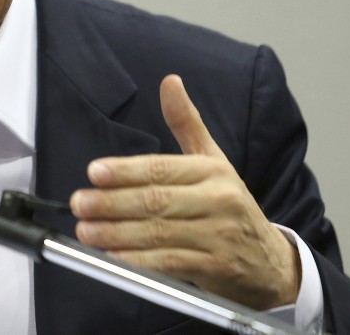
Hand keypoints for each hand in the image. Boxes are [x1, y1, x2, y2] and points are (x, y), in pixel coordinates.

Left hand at [69, 75, 299, 309]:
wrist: (270, 262)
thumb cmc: (231, 206)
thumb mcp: (213, 160)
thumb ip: (187, 123)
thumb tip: (169, 82)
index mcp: (212, 171)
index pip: (162, 168)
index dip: (125, 170)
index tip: (94, 172)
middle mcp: (218, 200)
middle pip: (156, 201)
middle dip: (112, 203)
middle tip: (79, 203)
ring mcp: (218, 236)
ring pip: (159, 233)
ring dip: (117, 233)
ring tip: (86, 230)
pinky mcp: (215, 267)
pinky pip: (170, 263)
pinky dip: (139, 261)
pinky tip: (114, 258)